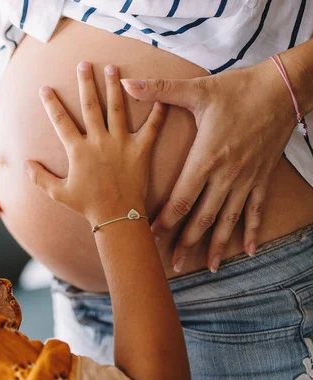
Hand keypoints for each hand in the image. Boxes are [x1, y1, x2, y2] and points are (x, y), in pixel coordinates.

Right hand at [25, 61, 167, 225]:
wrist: (117, 217)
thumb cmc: (87, 206)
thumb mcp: (58, 193)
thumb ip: (40, 177)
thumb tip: (25, 164)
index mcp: (78, 151)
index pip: (60, 121)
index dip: (51, 103)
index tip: (45, 87)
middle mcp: (98, 142)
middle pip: (90, 106)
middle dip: (85, 83)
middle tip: (84, 64)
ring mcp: (121, 144)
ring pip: (117, 109)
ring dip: (113, 86)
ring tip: (112, 67)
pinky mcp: (140, 150)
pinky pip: (151, 128)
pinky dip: (157, 112)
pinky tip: (158, 95)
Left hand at [121, 59, 295, 271]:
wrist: (283, 88)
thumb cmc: (237, 89)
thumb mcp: (197, 89)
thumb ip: (160, 91)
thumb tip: (126, 82)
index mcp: (206, 157)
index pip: (181, 199)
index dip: (165, 221)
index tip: (150, 238)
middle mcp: (226, 174)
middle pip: (202, 217)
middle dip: (186, 242)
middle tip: (173, 264)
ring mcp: (246, 179)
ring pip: (228, 219)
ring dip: (216, 244)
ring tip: (206, 266)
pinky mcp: (262, 177)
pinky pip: (256, 210)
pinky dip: (252, 231)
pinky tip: (249, 251)